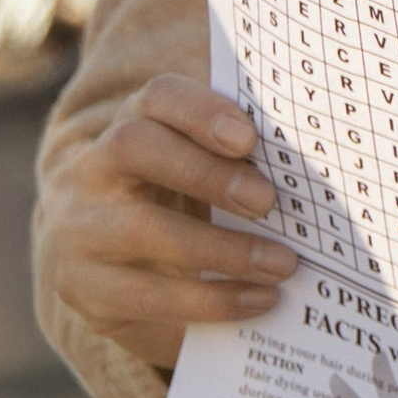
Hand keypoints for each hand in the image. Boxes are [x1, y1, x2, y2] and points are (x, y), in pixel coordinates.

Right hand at [36, 75, 295, 370]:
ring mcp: (80, 228)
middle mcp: (92, 169)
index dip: (200, 109)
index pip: (156, 97)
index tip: (249, 136)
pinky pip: (146, 294)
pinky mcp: (85, 288)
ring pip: (140, 227)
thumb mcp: (199, 178)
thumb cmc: (176, 210)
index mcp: (131, 126)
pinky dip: (211, 300)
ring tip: (281, 265)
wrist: (106, 269)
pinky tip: (258, 300)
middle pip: (136, 147)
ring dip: (220, 249)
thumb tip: (318, 178)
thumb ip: (240, 164)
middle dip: (205, 172)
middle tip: (268, 201)